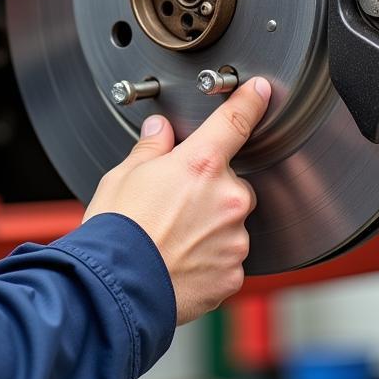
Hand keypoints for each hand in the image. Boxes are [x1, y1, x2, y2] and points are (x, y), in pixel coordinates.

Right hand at [83, 77, 270, 323]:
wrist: (118, 288)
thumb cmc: (118, 229)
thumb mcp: (125, 175)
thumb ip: (151, 148)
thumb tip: (160, 130)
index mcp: (200, 165)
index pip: (234, 121)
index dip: (250, 101)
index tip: (260, 91)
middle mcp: (226, 199)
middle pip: (231, 181)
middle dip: (210, 187)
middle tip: (176, 201)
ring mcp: (234, 239)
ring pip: (231, 221)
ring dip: (212, 224)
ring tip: (173, 235)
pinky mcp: (233, 274)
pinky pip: (228, 256)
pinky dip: (210, 256)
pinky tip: (182, 258)